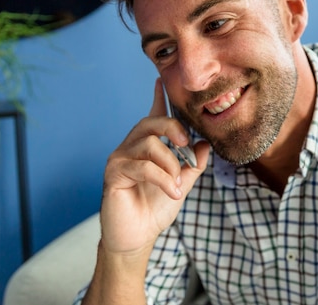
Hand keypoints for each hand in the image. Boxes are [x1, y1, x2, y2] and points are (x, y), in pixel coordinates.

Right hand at [98, 79, 208, 255]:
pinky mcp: (113, 174)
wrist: (138, 237)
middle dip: (173, 128)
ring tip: (178, 183)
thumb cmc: (156, 209)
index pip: (152, 116)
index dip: (158, 98)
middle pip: (151, 122)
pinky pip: (142, 166)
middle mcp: (130, 148)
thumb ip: (193, 164)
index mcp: (147, 147)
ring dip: (170, 163)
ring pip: (149, 144)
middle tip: (186, 146)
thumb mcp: (182, 183)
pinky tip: (173, 191)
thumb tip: (204, 144)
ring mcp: (119, 159)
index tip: (161, 80)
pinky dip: (163, 178)